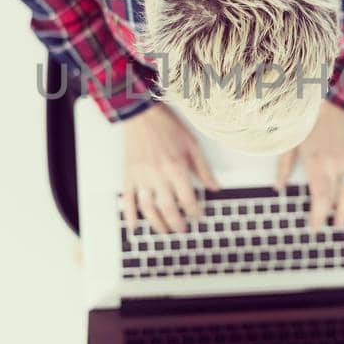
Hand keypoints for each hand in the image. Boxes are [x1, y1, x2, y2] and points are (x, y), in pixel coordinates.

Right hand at [121, 104, 218, 234]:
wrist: (142, 113)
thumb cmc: (168, 126)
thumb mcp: (192, 144)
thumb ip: (204, 168)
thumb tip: (215, 187)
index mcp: (176, 168)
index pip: (188, 200)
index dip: (194, 212)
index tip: (198, 217)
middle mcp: (158, 176)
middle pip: (169, 209)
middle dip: (177, 224)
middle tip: (182, 230)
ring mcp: (141, 177)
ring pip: (148, 209)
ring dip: (157, 224)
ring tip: (165, 230)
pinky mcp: (128, 175)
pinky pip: (128, 200)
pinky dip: (130, 215)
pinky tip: (134, 226)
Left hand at [274, 100, 343, 228]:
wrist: (331, 101)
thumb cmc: (307, 121)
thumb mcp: (290, 143)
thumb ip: (284, 167)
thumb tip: (278, 188)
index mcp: (315, 163)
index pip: (318, 197)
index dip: (318, 215)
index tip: (314, 228)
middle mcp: (333, 165)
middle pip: (332, 198)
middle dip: (328, 215)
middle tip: (325, 228)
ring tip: (340, 223)